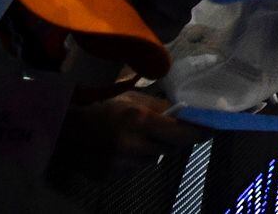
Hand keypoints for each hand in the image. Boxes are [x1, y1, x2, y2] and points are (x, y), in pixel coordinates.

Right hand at [55, 91, 208, 178]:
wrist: (63, 131)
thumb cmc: (102, 107)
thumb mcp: (133, 99)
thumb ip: (160, 108)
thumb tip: (189, 111)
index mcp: (140, 122)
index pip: (182, 133)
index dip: (200, 132)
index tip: (213, 128)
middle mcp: (133, 146)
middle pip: (170, 149)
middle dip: (172, 139)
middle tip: (167, 128)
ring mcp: (121, 166)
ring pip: (153, 159)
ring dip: (152, 149)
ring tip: (134, 136)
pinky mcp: (112, 178)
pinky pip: (135, 168)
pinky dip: (135, 159)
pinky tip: (121, 148)